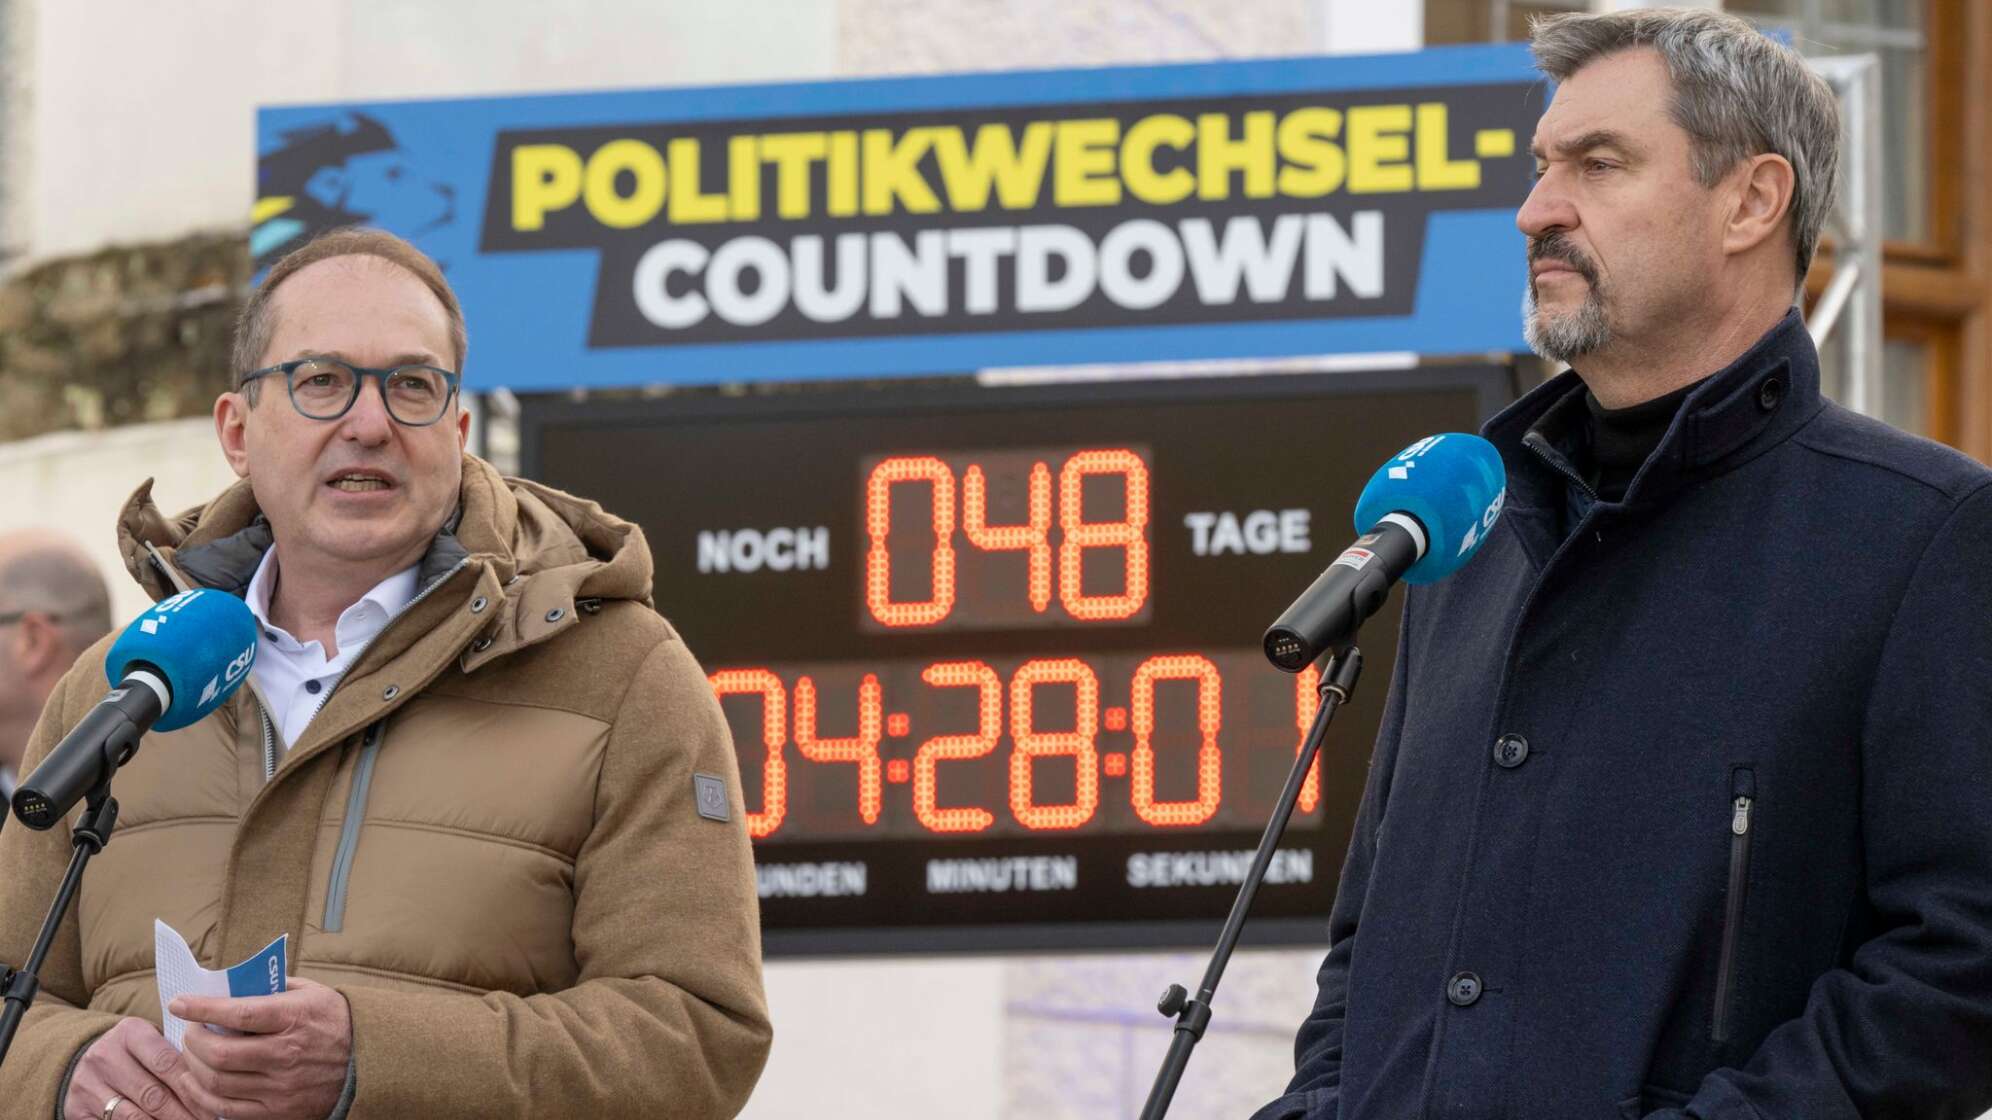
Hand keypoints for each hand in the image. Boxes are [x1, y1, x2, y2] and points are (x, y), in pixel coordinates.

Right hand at [65, 1017, 205, 1119]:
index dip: (192, 1087)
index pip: (167, 1062)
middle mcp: (104, 1056)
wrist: (83, 1057)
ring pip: (133, 1116)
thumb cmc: (134, 1051)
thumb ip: (176, 1055)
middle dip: (183, 1113)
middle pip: (152, 1094)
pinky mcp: (77, 1109)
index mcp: (129, 1033)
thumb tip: (211, 1084)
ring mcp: (88, 1085)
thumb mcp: (151, 1041)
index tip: (213, 1102)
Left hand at [168, 976, 351, 1119]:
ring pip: (217, 1083)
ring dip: (193, 1067)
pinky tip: (199, 1082)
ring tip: (192, 1055)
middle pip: (219, 1053)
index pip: (237, 1014)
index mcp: (294, 1018)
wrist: (367, 1061)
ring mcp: (281, 1088)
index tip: (178, 1003)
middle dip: (192, 1041)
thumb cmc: (333, 1021)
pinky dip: (203, 1096)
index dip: (201, 1008)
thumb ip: (270, 988)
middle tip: (189, 1031)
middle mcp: (286, 1054)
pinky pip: (225, 1110)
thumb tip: (226, 986)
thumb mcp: (310, 993)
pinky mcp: (278, 1112)